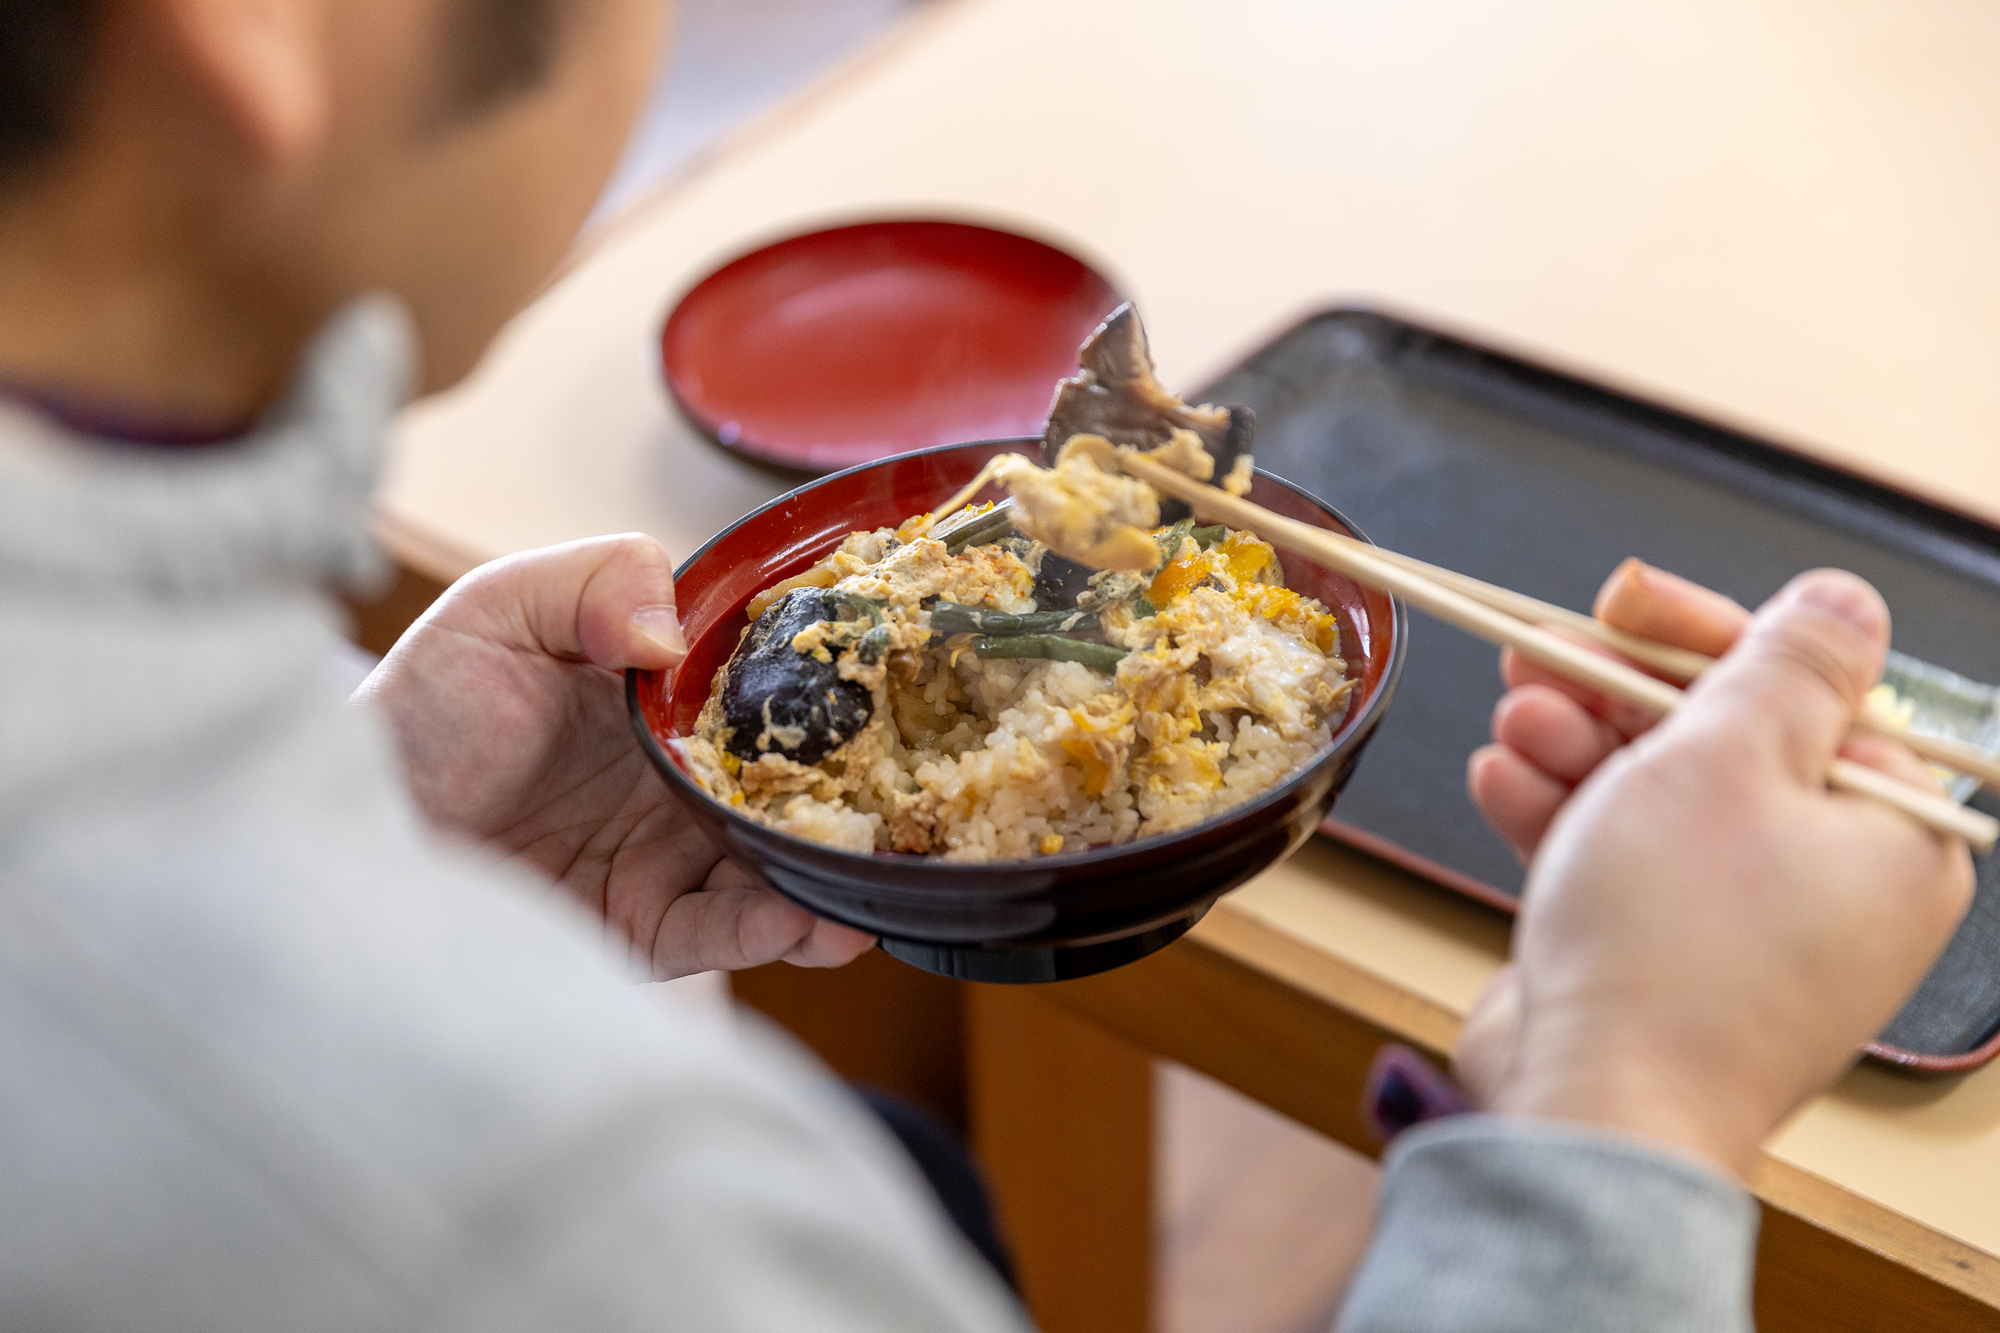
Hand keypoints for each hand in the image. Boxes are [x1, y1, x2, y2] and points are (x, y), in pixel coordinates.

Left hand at [353, 535, 874, 977]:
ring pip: (778, 866)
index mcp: (668, 699)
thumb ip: (593, 581)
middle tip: (926, 789)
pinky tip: (813, 919)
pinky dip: (774, 929)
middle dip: (860, 790)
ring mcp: (670, 859)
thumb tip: (673, 639)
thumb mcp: (497, 608)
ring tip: (883, 872)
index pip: (774, 685)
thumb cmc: (420, 708)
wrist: (342, 829)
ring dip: (834, 871)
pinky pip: (722, 932)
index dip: (838, 681)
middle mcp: (684, 780)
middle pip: (796, 782)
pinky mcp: (643, 933)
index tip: (900, 677)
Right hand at [1457, 566, 1972, 1180]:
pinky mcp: (1665, 960)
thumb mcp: (1726, 760)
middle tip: (1539, 657)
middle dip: (1615, 694)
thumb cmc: (1673, 948)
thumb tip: (1845, 600)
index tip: (1620, 603)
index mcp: (1890, 834)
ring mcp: (1745, 930)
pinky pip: (1620, 861)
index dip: (1699, 636)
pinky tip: (1500, 782)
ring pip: (1655, 797)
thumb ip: (1783, 666)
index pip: (1805, 690)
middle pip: (1719, 739)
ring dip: (1571, 746)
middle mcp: (1831, 885)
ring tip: (1510, 723)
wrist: (1595, 1111)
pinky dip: (1560, 817)